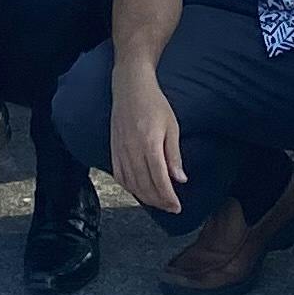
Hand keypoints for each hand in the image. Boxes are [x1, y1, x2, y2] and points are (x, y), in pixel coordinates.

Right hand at [109, 67, 188, 218]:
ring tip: (158, 202)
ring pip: (131, 184)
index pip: (159, 180)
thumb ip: (174, 155)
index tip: (177, 207)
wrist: (130, 87)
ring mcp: (120, 151)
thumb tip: (180, 179)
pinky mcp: (113, 149)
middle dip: (159, 201)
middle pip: (145, 186)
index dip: (168, 197)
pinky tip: (139, 191)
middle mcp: (132, 150)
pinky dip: (129, 188)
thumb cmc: (154, 103)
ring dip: (145, 197)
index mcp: (149, 144)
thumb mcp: (172, 126)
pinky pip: (119, 176)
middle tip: (170, 207)